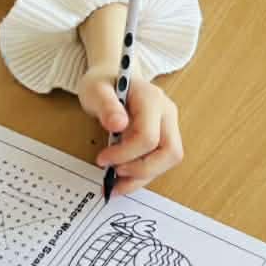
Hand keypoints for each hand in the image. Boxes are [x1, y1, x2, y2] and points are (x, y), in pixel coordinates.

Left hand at [79, 74, 183, 194]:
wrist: (110, 80)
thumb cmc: (103, 84)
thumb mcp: (95, 90)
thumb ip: (106, 105)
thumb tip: (118, 125)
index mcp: (152, 99)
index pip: (148, 136)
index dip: (125, 154)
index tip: (102, 159)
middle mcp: (166, 113)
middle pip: (170, 152)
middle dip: (142, 170)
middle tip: (115, 173)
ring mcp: (168, 126)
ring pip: (167, 162)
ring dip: (141, 177)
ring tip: (115, 184)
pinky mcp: (163, 138)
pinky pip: (159, 163)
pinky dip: (140, 176)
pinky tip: (121, 181)